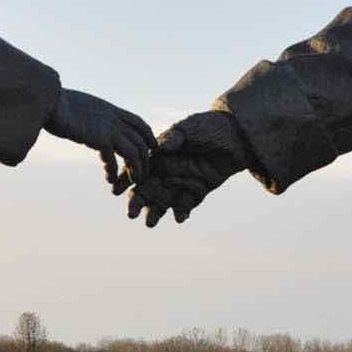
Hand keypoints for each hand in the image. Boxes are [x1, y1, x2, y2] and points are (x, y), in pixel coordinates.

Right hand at [46, 89, 155, 192]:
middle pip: (141, 140)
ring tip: (133, 180)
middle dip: (145, 158)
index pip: (138, 122)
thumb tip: (85, 121)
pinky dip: (114, 172)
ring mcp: (109, 128)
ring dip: (136, 168)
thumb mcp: (80, 109)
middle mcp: (114, 118)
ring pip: (134, 152)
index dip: (147, 135)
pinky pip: (114, 160)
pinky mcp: (100, 138)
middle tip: (143, 172)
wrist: (50, 101)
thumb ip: (90, 116)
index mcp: (110, 109)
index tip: (151, 146)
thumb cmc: (57, 106)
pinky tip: (110, 179)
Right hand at [126, 111, 251, 226]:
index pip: (139, 169)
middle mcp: (167, 171)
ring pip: (164, 201)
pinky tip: (179, 217)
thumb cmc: (209, 127)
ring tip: (150, 223)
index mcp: (160, 156)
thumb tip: (161, 147)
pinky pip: (186, 205)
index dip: (127, 180)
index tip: (116, 191)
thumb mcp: (190, 129)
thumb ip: (175, 138)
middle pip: (148, 190)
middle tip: (130, 214)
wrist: (236, 137)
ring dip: (156, 212)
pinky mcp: (197, 191)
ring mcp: (182, 183)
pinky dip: (182, 212)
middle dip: (138, 202)